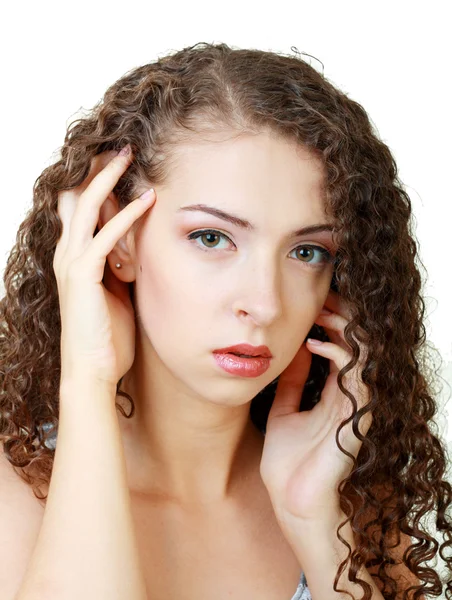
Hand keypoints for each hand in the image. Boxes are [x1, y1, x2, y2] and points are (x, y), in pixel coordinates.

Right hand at [53, 145, 155, 386]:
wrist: (94, 369)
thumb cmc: (108, 335)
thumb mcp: (117, 291)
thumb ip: (121, 266)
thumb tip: (140, 247)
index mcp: (75, 258)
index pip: (81, 209)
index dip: (96, 183)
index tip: (119, 163)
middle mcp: (67, 254)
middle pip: (76, 198)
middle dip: (97, 170)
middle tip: (121, 146)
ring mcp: (72, 264)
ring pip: (86, 208)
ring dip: (108, 179)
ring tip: (129, 155)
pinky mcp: (83, 276)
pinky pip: (105, 237)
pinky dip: (127, 216)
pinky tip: (148, 200)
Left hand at [260, 289, 372, 528]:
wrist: (290, 501)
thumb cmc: (288, 463)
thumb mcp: (283, 411)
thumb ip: (290, 384)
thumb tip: (289, 352)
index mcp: (335, 394)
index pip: (344, 346)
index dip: (333, 321)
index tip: (313, 301)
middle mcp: (350, 396)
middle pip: (359, 343)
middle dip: (343, 315)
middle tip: (321, 295)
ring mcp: (357, 405)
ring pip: (365, 353)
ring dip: (344, 328)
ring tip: (320, 312)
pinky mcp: (357, 417)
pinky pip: (358, 375)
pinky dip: (338, 355)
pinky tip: (313, 345)